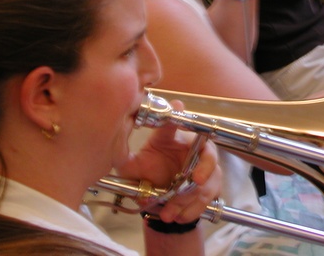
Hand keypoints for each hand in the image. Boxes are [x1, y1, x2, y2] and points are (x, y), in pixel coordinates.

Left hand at [116, 100, 221, 223]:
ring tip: (169, 212)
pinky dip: (191, 210)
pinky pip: (207, 199)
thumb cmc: (150, 172)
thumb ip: (124, 160)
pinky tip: (177, 216)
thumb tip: (112, 150)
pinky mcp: (211, 187)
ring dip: (189, 200)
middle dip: (203, 170)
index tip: (177, 106)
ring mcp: (207, 169)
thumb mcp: (134, 167)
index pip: (180, 122)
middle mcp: (196, 150)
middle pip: (208, 154)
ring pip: (207, 183)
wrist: (160, 197)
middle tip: (194, 180)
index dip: (179, 115)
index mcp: (176, 138)